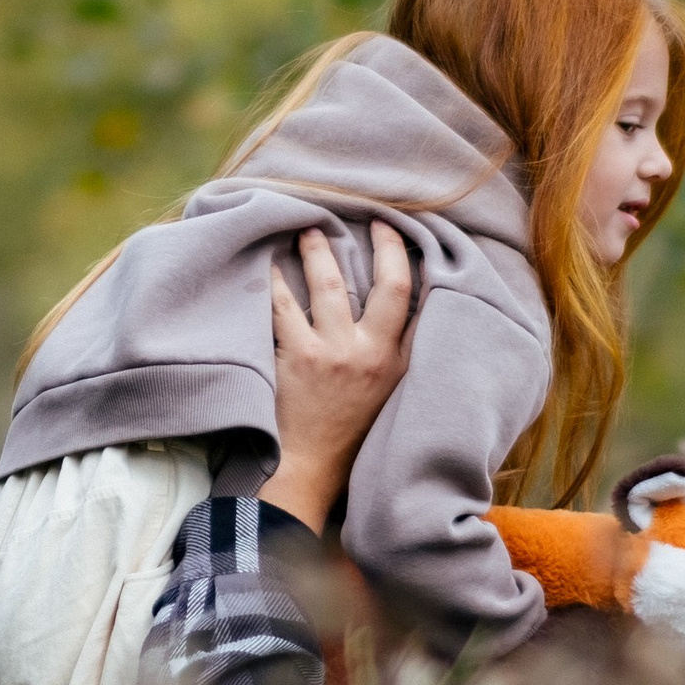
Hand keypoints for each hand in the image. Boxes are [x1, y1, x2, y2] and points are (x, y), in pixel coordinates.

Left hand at [260, 223, 414, 534]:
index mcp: (399, 362)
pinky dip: (274, 282)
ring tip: (308, 228)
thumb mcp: (394, 394)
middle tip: (368, 216)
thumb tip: (414, 304)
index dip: (409, 258)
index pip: (416, 300)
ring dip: (318, 251)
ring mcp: (332, 355)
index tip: (399, 230)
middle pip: (384, 284)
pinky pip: (282, 308)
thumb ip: (404, 351)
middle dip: (380, 243)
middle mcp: (371, 354)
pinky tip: (267, 263)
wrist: (309, 468)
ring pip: (329, 286)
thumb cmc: (350, 432)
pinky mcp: (295, 359)